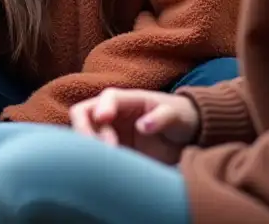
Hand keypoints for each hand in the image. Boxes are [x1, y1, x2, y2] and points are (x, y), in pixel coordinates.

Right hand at [69, 89, 199, 163]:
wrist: (185, 136)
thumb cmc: (180, 118)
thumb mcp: (177, 115)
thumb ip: (162, 117)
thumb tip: (142, 126)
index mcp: (128, 99)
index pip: (108, 98)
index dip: (103, 107)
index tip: (105, 120)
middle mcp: (111, 112)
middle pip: (82, 113)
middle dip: (85, 129)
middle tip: (104, 149)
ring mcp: (107, 130)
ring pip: (83, 134)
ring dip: (89, 147)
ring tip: (108, 162)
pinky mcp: (109, 149)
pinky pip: (91, 152)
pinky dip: (92, 160)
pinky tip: (105, 170)